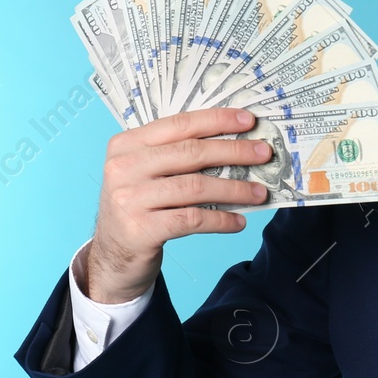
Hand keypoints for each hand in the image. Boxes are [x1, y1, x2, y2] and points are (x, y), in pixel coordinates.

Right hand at [83, 108, 270, 302]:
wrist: (112, 257)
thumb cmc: (138, 207)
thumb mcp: (145, 173)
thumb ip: (175, 155)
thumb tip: (233, 141)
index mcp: (126, 144)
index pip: (179, 125)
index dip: (217, 120)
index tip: (248, 121)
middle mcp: (123, 167)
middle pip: (191, 153)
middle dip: (234, 151)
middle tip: (264, 153)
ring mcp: (130, 199)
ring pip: (196, 187)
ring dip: (234, 189)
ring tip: (259, 193)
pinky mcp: (141, 229)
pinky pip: (193, 219)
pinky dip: (221, 220)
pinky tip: (238, 222)